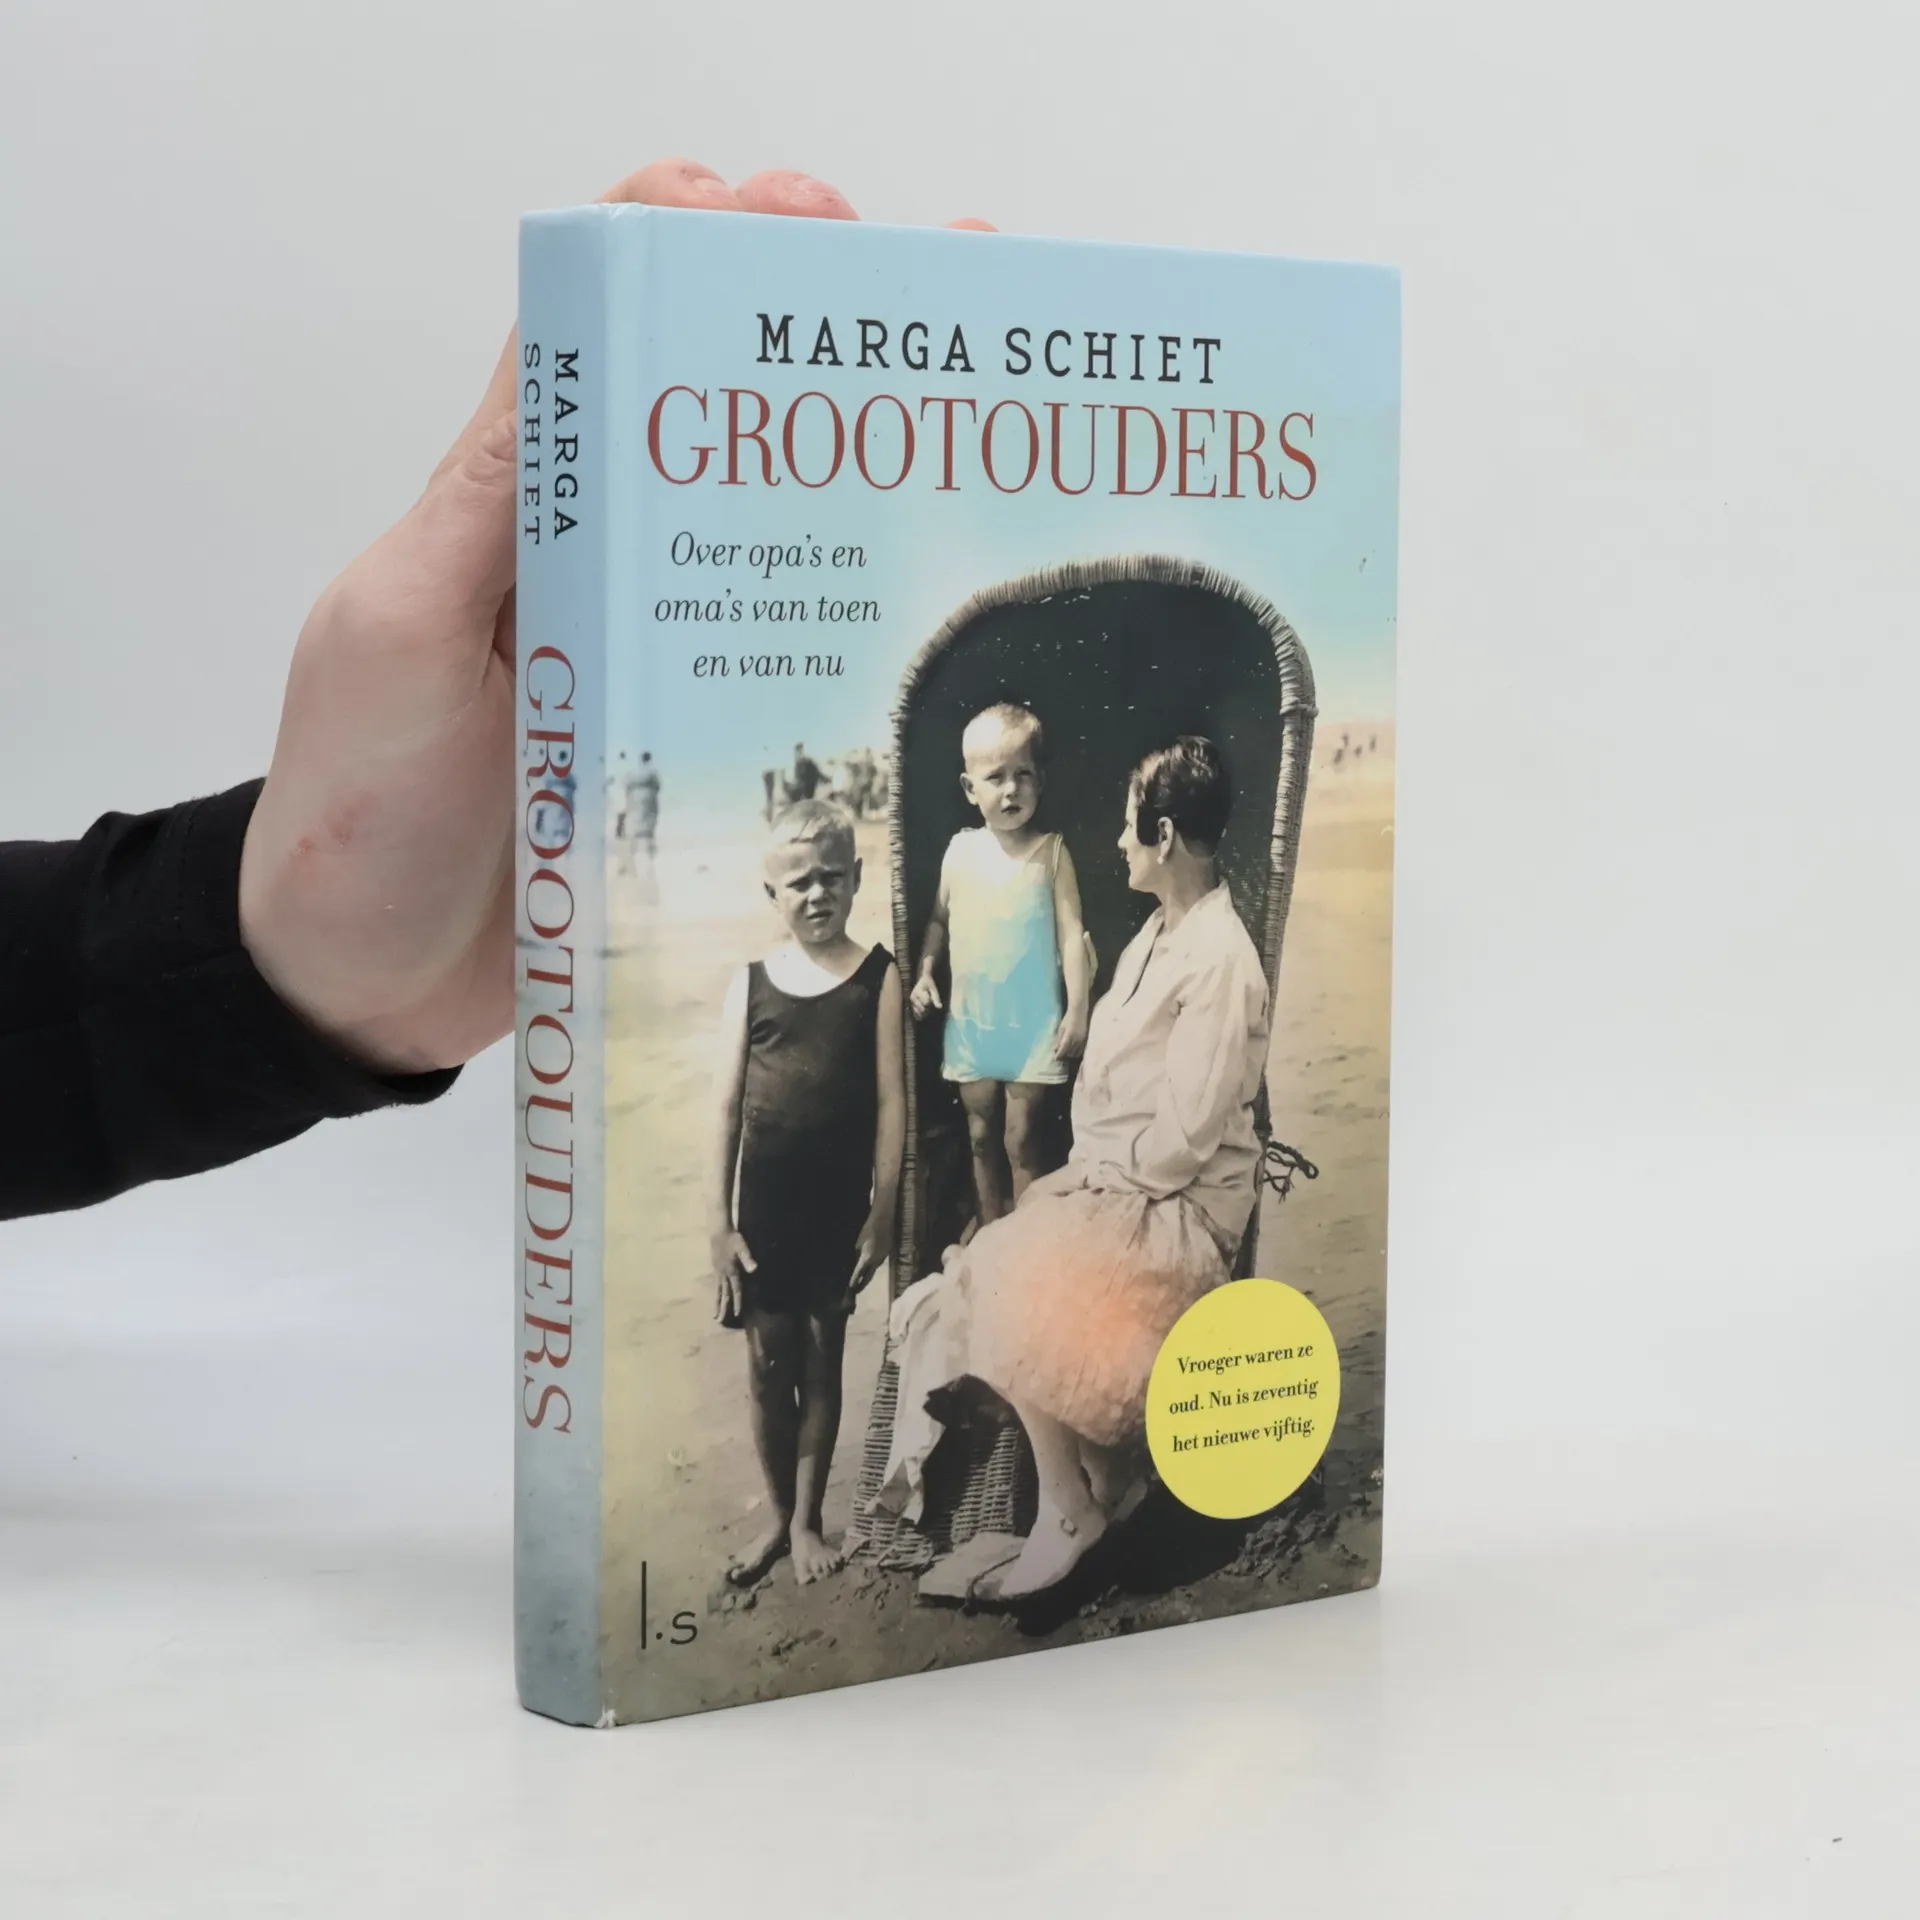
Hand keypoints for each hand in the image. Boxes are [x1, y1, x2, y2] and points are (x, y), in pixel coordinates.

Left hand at [238, 160, 992, 1072]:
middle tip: (939, 288)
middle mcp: (591, 564)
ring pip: (761, 533)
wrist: (363, 982)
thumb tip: (568, 346)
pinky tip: (936, 591)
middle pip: (713, 422)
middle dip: (819, 337)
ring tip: (974, 413)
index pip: (604, 342)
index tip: (797, 220)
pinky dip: (855, 610)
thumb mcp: (397, 636)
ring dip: (860, 462)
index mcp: (512, 511)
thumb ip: (486, 505)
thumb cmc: (360, 807)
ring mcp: (645, 654)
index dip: (689, 253)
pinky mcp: (683, 744)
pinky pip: (774, 661)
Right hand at [711, 1226, 756, 1323]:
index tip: (737, 1314)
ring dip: (716, 1303)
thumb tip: (754, 1269)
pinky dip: (715, 1293)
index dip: (737, 1302)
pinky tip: (716, 1296)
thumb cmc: (733, 1238)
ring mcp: (717, 1271)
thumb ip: (747, 1259)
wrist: (718, 1230)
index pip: (736, 1290)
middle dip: (722, 1308)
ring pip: (717, 1291)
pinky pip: (715, 1284)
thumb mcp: (742, 1247)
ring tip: (715, 1314)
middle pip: (724, 1294)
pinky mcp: (715, 1268)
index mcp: (731, 1271)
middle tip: (719, 1321)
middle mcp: (723, 1274)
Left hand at [846, 1208, 893, 1308]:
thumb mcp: (858, 1243)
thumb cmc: (868, 1230)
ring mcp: (883, 1258)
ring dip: (868, 1277)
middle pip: (869, 1277)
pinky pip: (878, 1264)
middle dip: (862, 1284)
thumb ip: (857, 1255)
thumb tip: (855, 1263)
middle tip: (856, 1291)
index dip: (854, 1281)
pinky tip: (869, 1268)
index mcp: (867, 1258)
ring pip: (874, 1270)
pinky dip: (872, 1268)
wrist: (883, 1221)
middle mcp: (876, 1261)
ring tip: (861, 1282)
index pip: (859, 1273)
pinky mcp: (887, 1254)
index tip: (850, 1288)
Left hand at [1055, 1011, 1089, 1061]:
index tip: (1055, 1058)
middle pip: (1070, 1052)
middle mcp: (1076, 1039)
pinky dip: (1077, 1052)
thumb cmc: (1068, 1019)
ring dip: (1071, 1054)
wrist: (1079, 1012)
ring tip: (1067, 1053)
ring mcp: (1082, 1039)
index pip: (1063, 1049)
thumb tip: (1054, 1049)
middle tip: (1060, 1055)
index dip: (1059, 1055)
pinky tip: (1074, 1050)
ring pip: (1076, 1052)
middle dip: (1064, 1055)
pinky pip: (1082, 1049)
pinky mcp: (1086, 1039)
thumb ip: (1058, 1039)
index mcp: (1069, 1036)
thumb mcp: (1061, 1028)